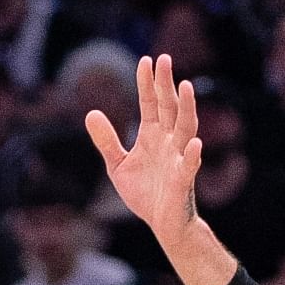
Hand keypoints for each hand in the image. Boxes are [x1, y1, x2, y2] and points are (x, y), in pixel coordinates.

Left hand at [87, 56, 204, 242]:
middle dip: (166, 84)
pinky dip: (192, 155)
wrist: (163, 224)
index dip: (147, 83)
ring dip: (187, 108)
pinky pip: (189, 166)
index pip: (150, 103)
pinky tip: (194, 144)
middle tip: (164, 60)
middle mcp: (168, 142)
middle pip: (169, 108)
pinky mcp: (182, 181)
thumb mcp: (118, 165)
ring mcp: (177, 159)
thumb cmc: (145, 193)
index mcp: (152, 136)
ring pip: (185, 128)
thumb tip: (90, 113)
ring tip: (186, 86)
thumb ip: (106, 141)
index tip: (146, 60)